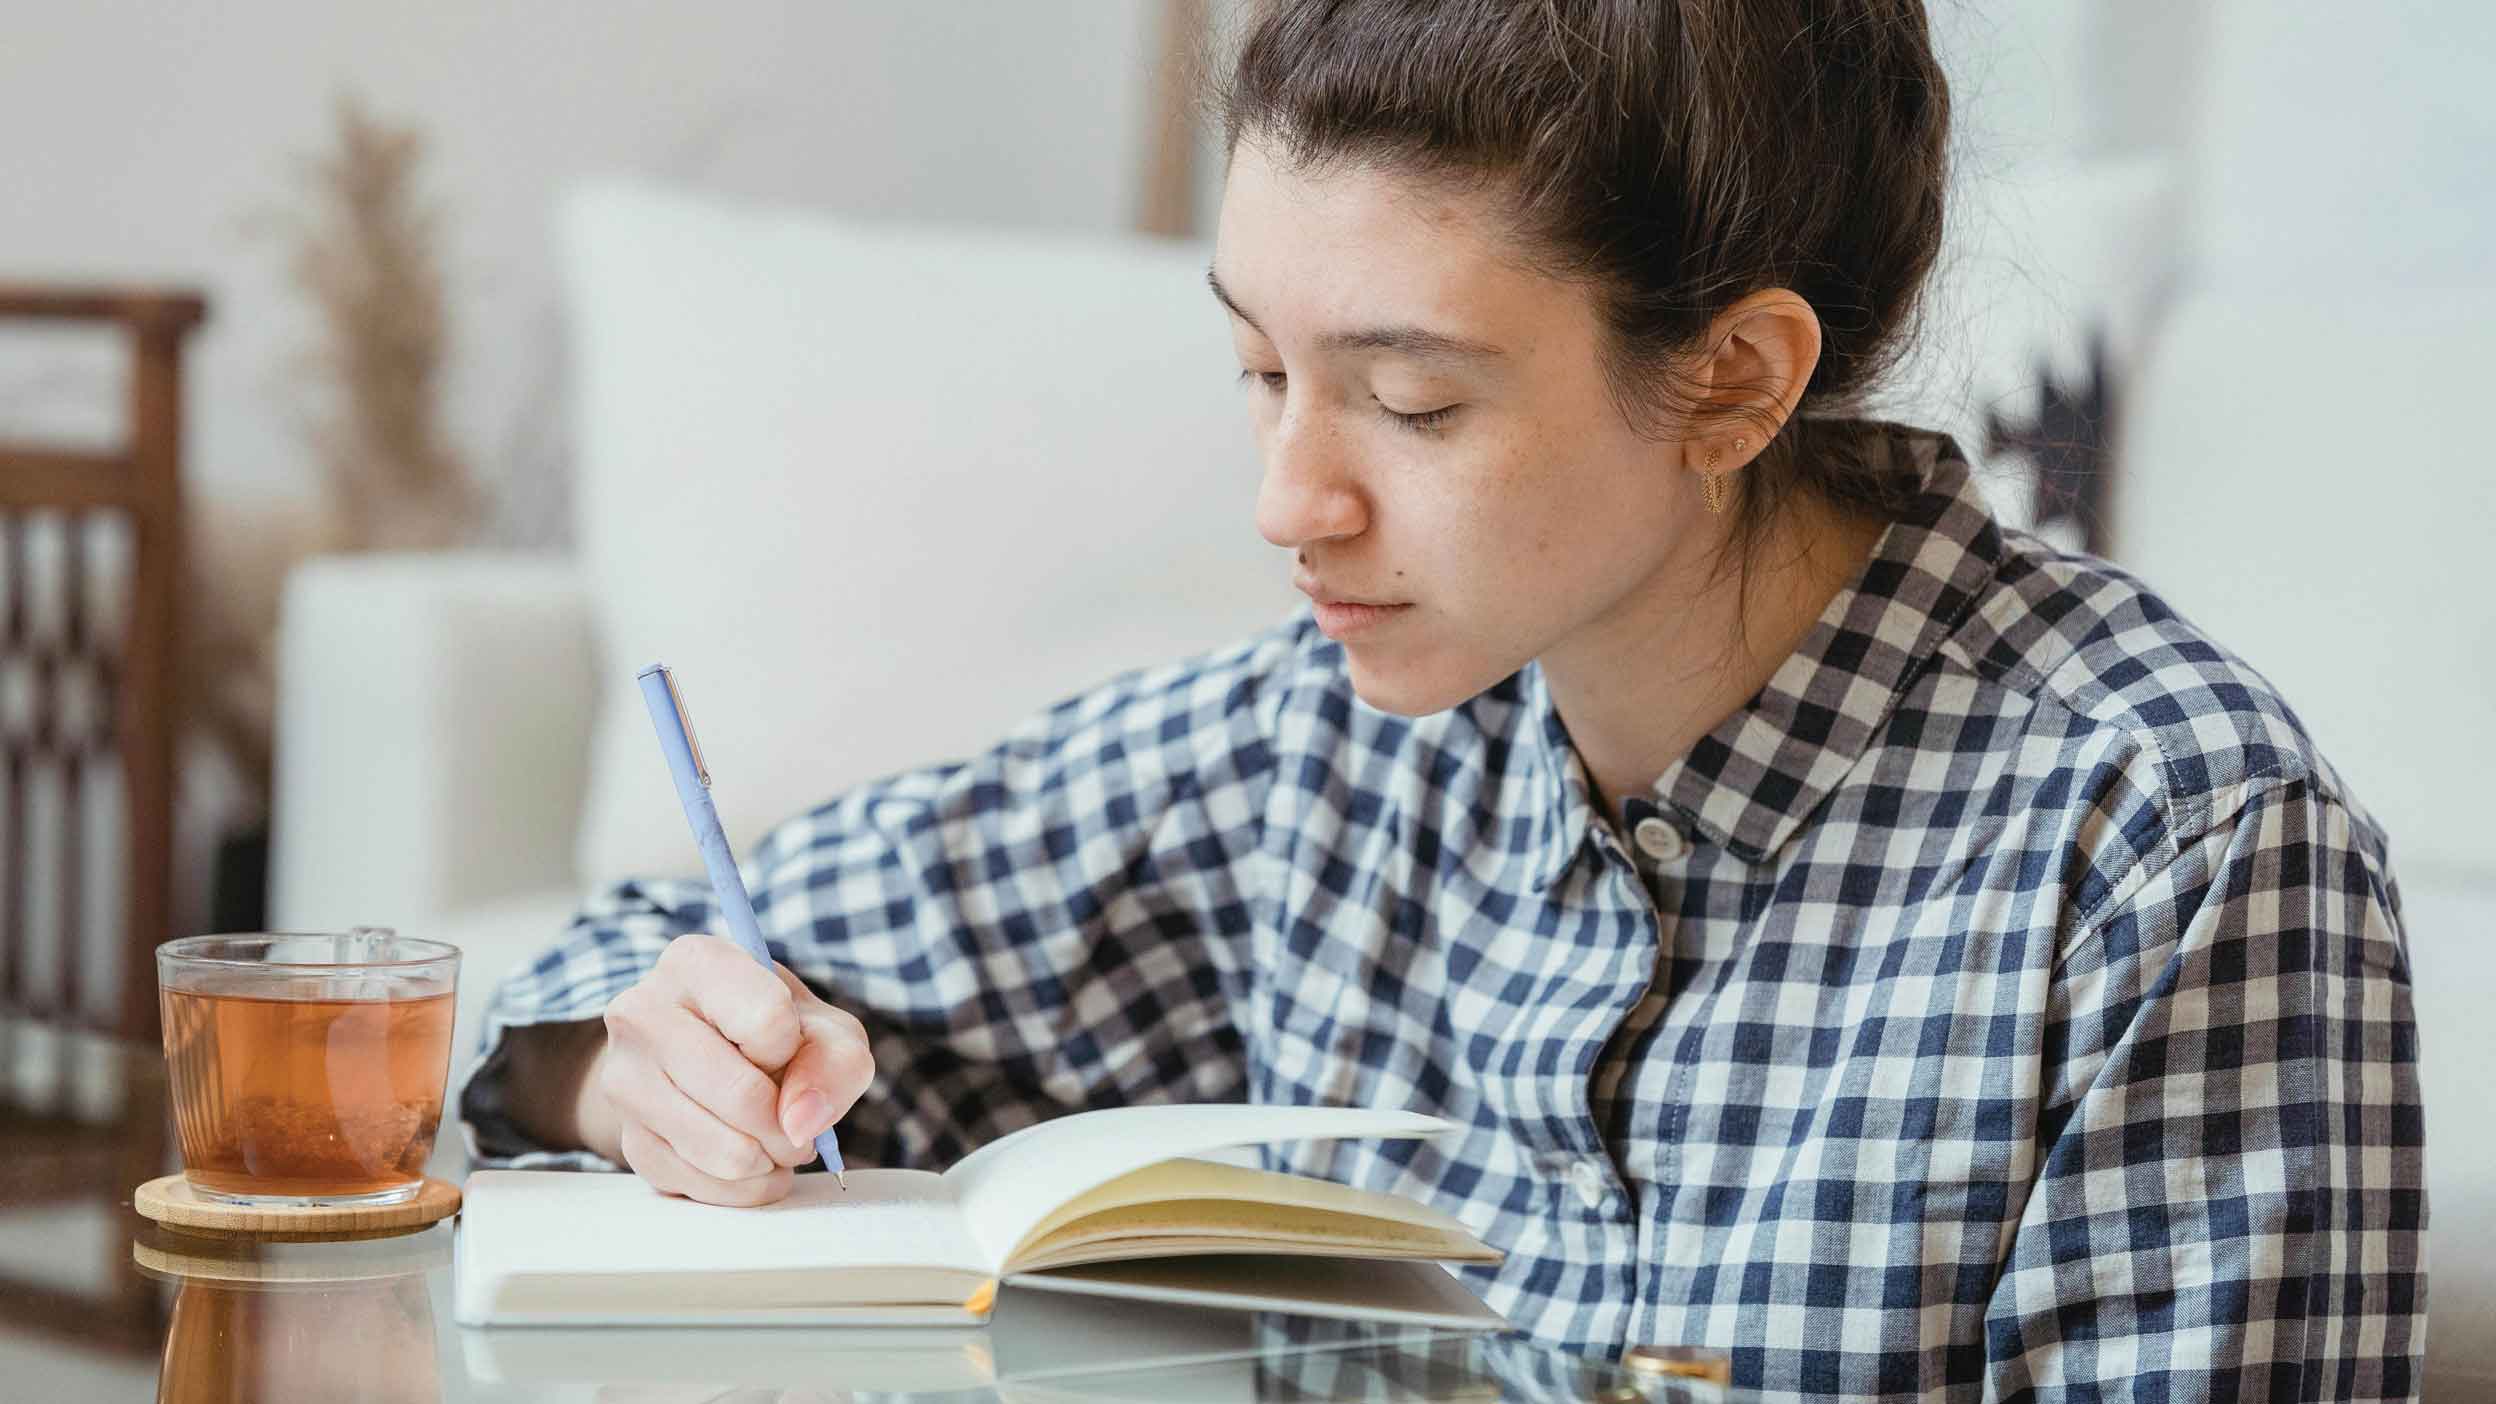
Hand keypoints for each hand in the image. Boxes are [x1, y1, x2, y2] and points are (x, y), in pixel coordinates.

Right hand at [580, 934, 874, 1204]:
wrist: (710, 1061)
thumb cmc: (776, 1036)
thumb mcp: (825, 1030)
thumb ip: (835, 1063)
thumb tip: (799, 1122)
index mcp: (694, 962)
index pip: (768, 1021)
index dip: (793, 1050)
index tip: (785, 1049)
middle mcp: (642, 1012)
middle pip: (743, 1095)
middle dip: (789, 1126)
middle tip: (798, 1128)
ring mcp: (624, 1079)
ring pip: (722, 1150)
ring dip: (769, 1160)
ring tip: (774, 1142)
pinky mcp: (626, 1138)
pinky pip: (700, 1186)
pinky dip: (742, 1187)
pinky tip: (749, 1162)